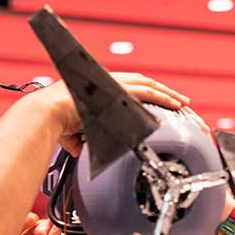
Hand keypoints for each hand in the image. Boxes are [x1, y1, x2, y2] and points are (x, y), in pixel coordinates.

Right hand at [38, 72, 191, 156]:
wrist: (51, 111)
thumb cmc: (56, 119)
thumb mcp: (72, 131)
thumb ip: (78, 140)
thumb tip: (79, 151)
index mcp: (100, 89)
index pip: (129, 89)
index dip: (145, 94)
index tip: (158, 100)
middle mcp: (109, 83)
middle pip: (144, 85)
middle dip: (163, 92)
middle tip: (179, 100)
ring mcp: (115, 85)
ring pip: (150, 87)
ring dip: (168, 95)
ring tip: (183, 103)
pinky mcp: (120, 91)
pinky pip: (149, 94)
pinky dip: (164, 98)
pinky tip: (176, 104)